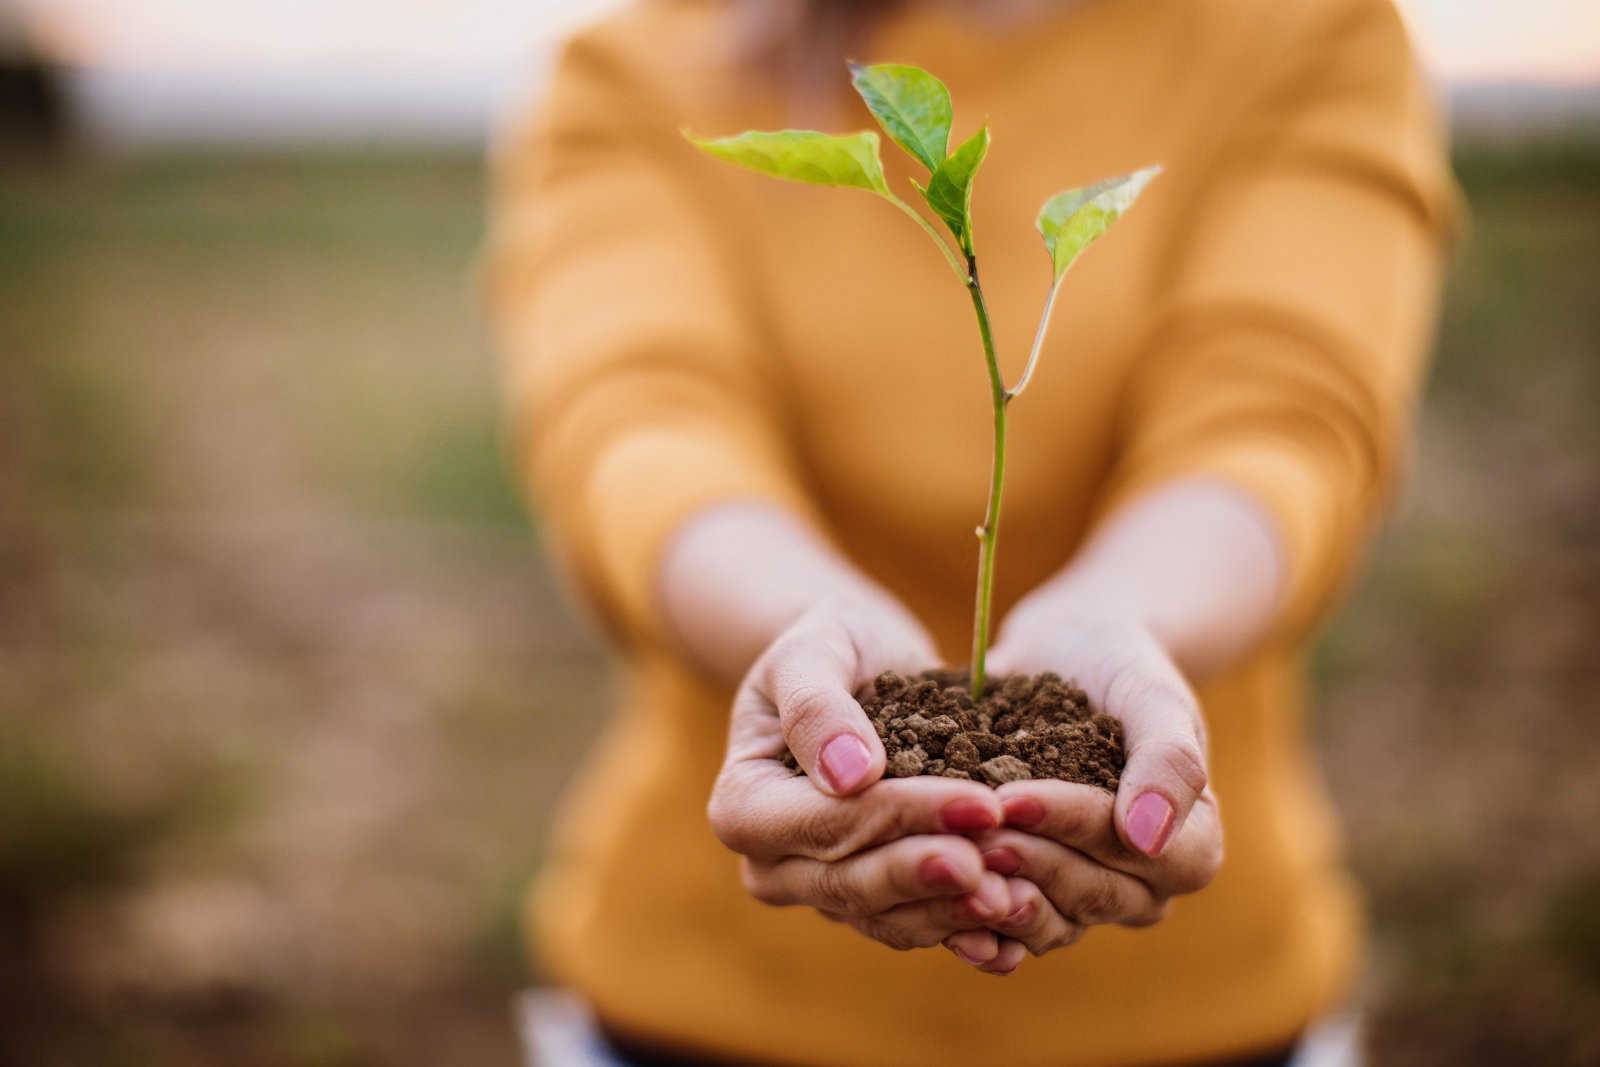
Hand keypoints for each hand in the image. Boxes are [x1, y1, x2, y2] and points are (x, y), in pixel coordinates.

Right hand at [708, 593, 1017, 962]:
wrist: (860, 666)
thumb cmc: (831, 646)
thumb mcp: (814, 650)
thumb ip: (817, 707)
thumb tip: (848, 775)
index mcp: (743, 806)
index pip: (825, 823)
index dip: (902, 817)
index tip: (978, 803)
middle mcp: (772, 865)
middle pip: (853, 883)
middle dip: (930, 873)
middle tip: (998, 865)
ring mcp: (821, 890)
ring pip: (888, 919)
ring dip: (952, 910)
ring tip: (1016, 894)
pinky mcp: (872, 903)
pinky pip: (916, 925)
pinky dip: (963, 925)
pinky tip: (1013, 921)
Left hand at [938, 590, 1222, 968]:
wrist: (1070, 654)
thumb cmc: (1122, 667)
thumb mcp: (1152, 696)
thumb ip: (1168, 759)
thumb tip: (1150, 838)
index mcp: (1189, 845)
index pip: (1135, 854)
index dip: (1074, 828)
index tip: (1014, 798)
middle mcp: (1141, 887)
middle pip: (1087, 895)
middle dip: (1025, 862)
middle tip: (966, 833)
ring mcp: (1083, 896)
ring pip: (1045, 921)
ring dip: (995, 900)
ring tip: (944, 865)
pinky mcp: (1031, 892)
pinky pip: (1007, 928)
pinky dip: (973, 925)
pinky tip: (934, 917)